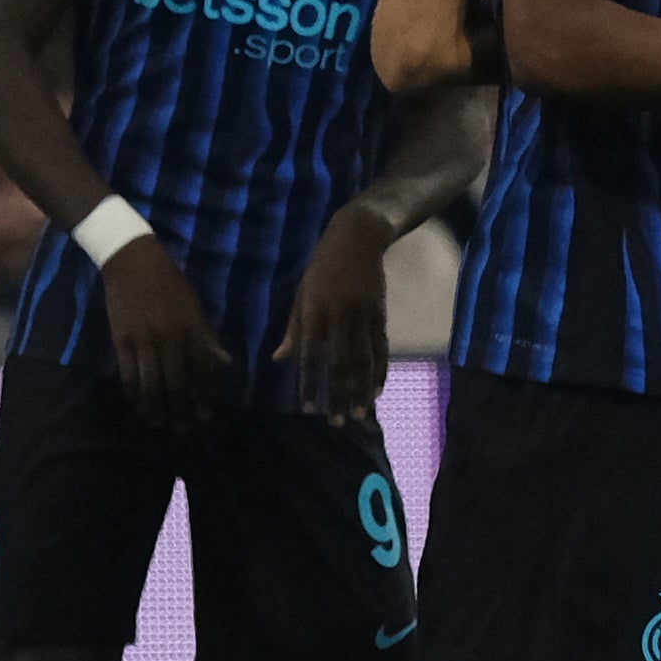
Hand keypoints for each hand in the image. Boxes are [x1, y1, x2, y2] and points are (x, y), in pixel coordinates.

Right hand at [104, 233, 231, 431]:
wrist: (133, 260)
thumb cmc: (169, 282)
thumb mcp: (195, 306)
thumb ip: (207, 337)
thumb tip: (224, 363)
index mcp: (192, 329)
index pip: (203, 371)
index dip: (205, 396)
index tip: (206, 414)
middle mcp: (171, 338)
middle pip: (178, 384)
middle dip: (183, 411)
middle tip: (185, 429)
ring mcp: (144, 341)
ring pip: (152, 386)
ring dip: (158, 410)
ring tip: (161, 424)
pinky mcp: (122, 341)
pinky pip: (129, 376)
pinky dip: (135, 395)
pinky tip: (140, 406)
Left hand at [275, 205, 393, 421]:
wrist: (356, 238)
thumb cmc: (321, 267)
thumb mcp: (302, 293)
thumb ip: (293, 328)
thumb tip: (278, 359)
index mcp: (314, 311)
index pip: (309, 356)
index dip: (309, 384)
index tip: (308, 408)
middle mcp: (339, 316)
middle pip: (339, 364)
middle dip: (338, 396)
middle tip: (337, 422)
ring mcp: (362, 316)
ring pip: (363, 361)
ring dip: (361, 390)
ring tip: (359, 414)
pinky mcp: (380, 314)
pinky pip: (381, 349)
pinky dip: (380, 372)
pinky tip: (377, 391)